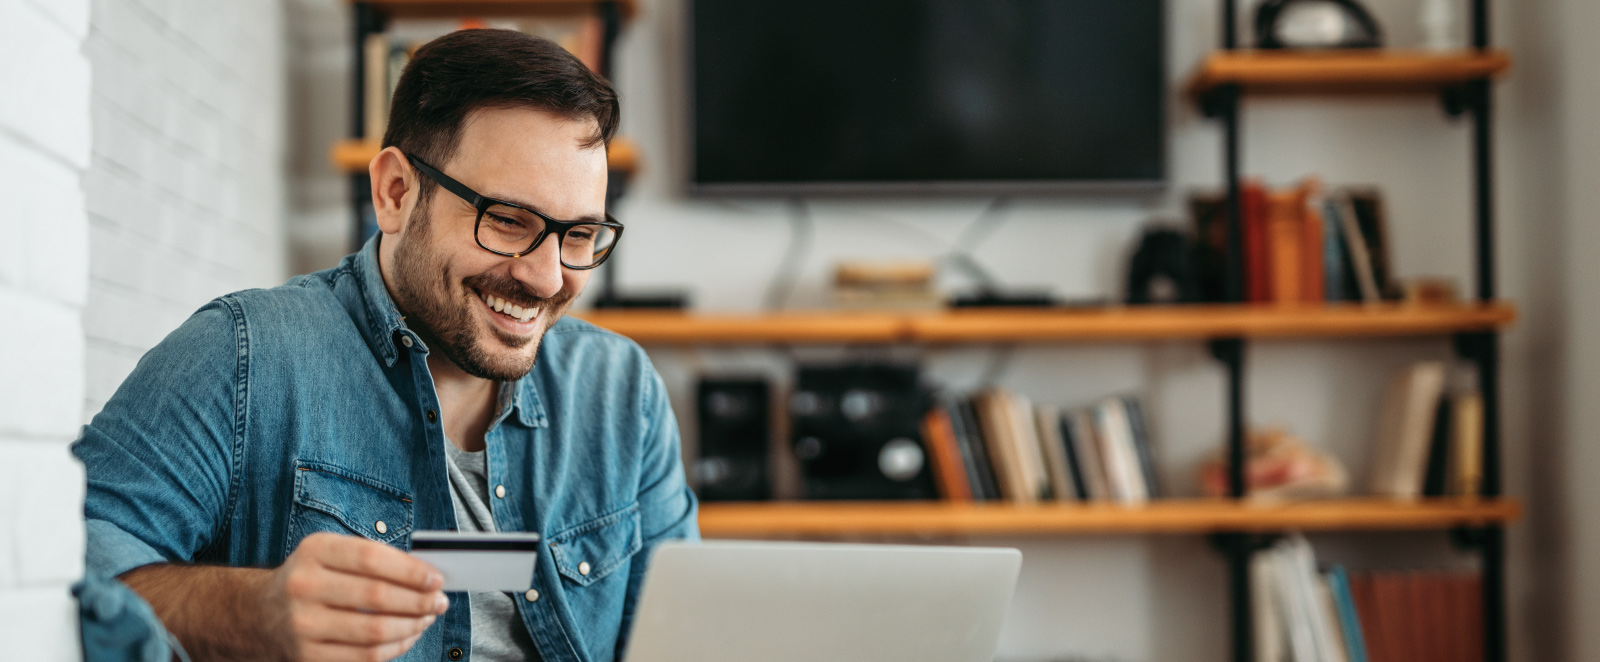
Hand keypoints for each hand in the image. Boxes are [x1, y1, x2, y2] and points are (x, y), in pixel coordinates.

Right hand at [269, 532, 449, 661]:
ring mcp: (303, 625)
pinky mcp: (307, 656)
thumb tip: (425, 576)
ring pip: (375, 630)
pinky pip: (365, 656)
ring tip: (427, 618)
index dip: (410, 570)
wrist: (259, 616)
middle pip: (376, 596)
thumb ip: (373, 560)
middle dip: (418, 601)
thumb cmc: (310, 580)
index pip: (371, 558)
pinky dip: (395, 647)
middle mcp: (304, 586)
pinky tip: (407, 636)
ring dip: (412, 626)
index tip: (436, 579)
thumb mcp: (331, 555)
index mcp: (314, 552)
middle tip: (439, 601)